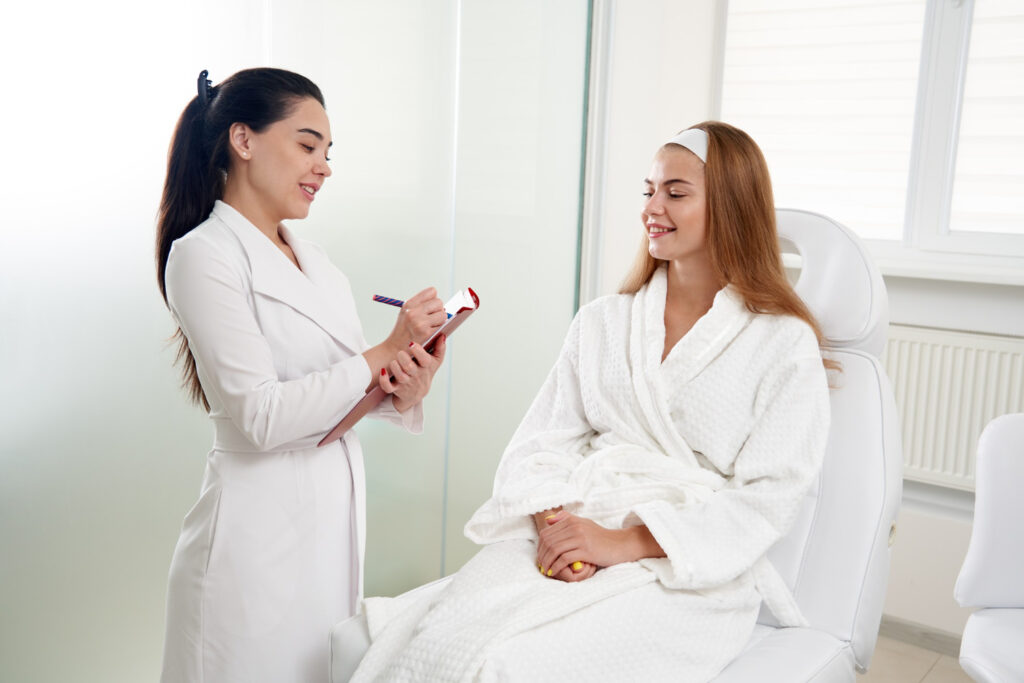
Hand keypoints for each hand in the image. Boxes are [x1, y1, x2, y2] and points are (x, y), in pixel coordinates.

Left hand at [378, 334, 445, 412]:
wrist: (417, 392)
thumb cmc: (425, 372)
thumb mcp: (435, 362)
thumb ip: (439, 348)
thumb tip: (442, 335)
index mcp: (426, 366)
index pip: (424, 359)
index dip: (418, 352)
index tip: (412, 344)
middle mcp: (416, 374)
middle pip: (410, 367)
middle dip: (404, 358)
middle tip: (400, 352)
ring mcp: (405, 382)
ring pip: (400, 376)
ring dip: (395, 367)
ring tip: (394, 361)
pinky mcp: (395, 388)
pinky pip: (388, 387)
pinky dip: (384, 380)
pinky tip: (383, 371)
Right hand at [387, 287, 446, 347]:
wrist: (395, 348)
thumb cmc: (403, 330)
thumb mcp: (406, 312)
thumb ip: (420, 304)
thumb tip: (439, 302)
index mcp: (409, 304)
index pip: (432, 292)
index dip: (433, 300)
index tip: (430, 307)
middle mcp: (413, 311)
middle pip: (439, 302)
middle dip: (438, 310)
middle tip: (431, 318)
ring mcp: (420, 322)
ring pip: (443, 314)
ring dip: (440, 320)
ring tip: (430, 325)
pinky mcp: (425, 333)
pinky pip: (441, 326)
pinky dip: (438, 329)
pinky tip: (430, 332)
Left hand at [536, 511, 651, 580]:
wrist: (620, 544)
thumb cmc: (600, 537)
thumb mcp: (584, 523)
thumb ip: (566, 519)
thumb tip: (548, 520)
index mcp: (571, 521)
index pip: (547, 533)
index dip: (540, 546)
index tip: (540, 556)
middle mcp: (574, 527)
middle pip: (548, 541)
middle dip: (541, 555)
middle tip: (541, 565)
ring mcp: (580, 538)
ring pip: (554, 550)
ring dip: (547, 562)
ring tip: (546, 570)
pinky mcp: (586, 550)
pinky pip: (564, 559)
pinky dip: (556, 566)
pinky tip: (554, 572)